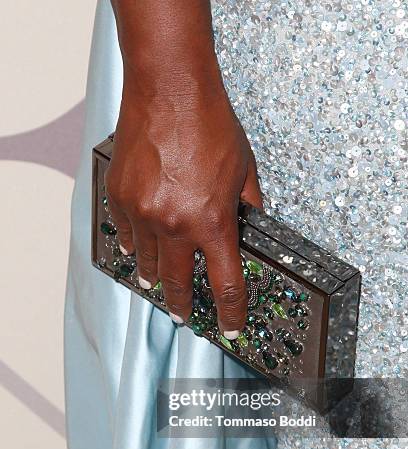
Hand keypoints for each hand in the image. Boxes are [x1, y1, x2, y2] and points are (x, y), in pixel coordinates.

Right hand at [104, 88, 262, 337]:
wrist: (169, 89)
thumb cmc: (208, 123)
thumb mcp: (244, 169)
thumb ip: (248, 206)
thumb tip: (249, 225)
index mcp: (213, 223)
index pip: (225, 285)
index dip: (230, 312)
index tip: (230, 327)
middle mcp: (175, 225)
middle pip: (178, 284)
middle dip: (182, 305)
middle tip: (182, 314)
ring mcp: (143, 213)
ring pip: (147, 263)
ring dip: (155, 277)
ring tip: (157, 283)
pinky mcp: (121, 198)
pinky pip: (127, 234)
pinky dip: (135, 245)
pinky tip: (139, 248)